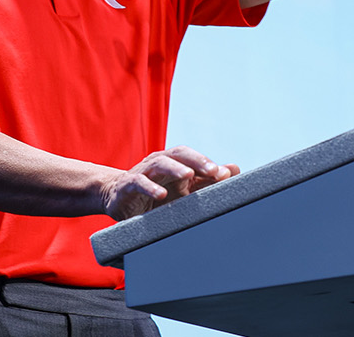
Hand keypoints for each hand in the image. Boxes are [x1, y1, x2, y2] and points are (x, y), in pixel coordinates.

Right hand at [101, 145, 239, 220]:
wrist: (118, 198)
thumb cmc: (155, 192)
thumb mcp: (183, 188)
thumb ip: (207, 180)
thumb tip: (235, 169)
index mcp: (173, 162)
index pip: (192, 157)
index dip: (208, 162)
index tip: (225, 174)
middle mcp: (159, 162)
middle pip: (178, 154)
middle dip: (197, 160)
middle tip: (214, 171)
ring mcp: (143, 172)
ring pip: (160, 163)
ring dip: (175, 168)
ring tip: (188, 175)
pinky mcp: (127, 186)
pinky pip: (138, 183)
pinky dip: (150, 187)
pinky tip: (161, 194)